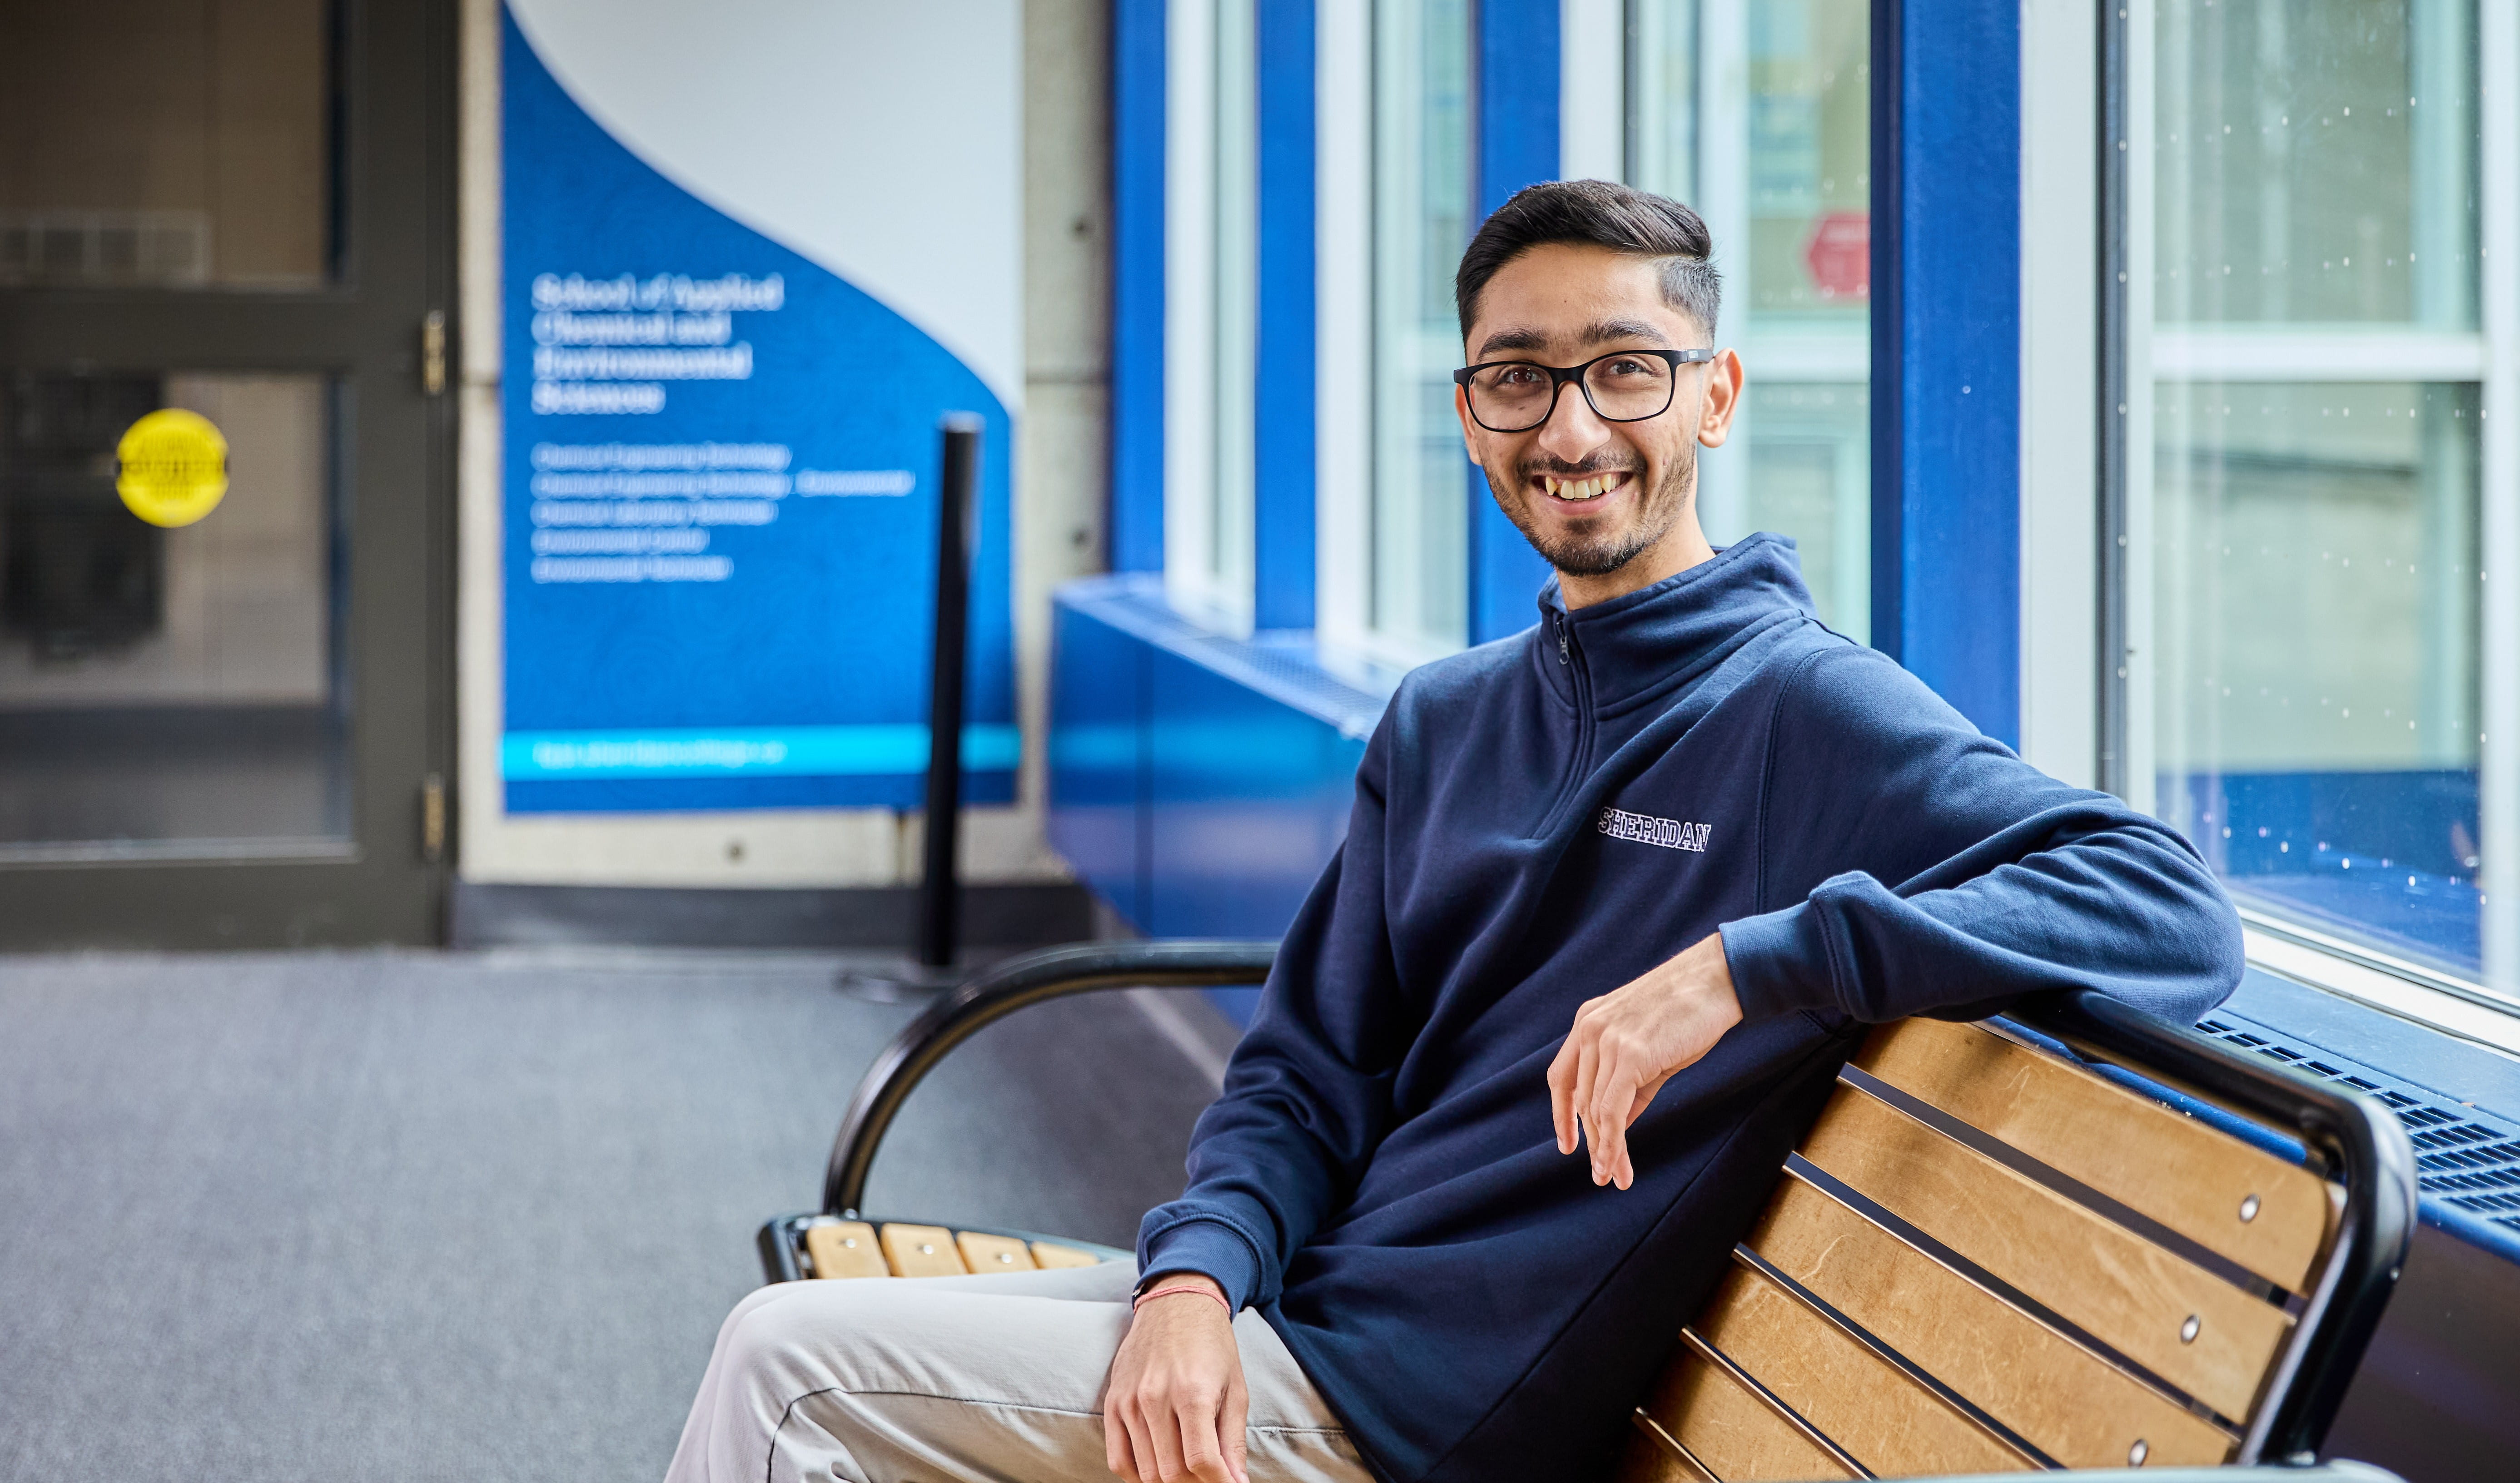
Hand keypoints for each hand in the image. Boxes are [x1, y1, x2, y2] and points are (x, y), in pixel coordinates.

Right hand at [1104, 1275, 1249, 1482]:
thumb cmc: (1213, 1347)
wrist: (1175, 1304)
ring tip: (1188, 1467)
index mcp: (1193, 1392)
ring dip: (1170, 1479)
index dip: (1218, 1482)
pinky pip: (1117, 1459)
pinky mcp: (1112, 1403)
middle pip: (1173, 1472)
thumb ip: (1233, 1439)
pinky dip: (1138, 1475)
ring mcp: (1130, 1402)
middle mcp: (1156, 1398)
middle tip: (1208, 1473)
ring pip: (1147, 1472)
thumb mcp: (1235, 1389)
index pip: (1202, 1461)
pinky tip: (1158, 1465)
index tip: (1227, 1482)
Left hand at [1547, 933, 1742, 1189]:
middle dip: (1592, 1141)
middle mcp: (1588, 1029)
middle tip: (1602, 1174)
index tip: (1567, 1145)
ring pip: (1595, 1109)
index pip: (1563, 1078)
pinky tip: (1617, 1163)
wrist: (1716, 980)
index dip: (1562, 1115)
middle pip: (1581, 1099)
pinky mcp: (1630, 1054)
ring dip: (1604, 1149)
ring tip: (1613, 1177)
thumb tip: (1616, 1127)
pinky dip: (1612, 1142)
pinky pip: (1612, 1110)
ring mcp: (1606, 1040)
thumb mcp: (1647, 1050)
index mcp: (1587, 1022)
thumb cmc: (1688, 1012)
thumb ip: (1627, 1087)